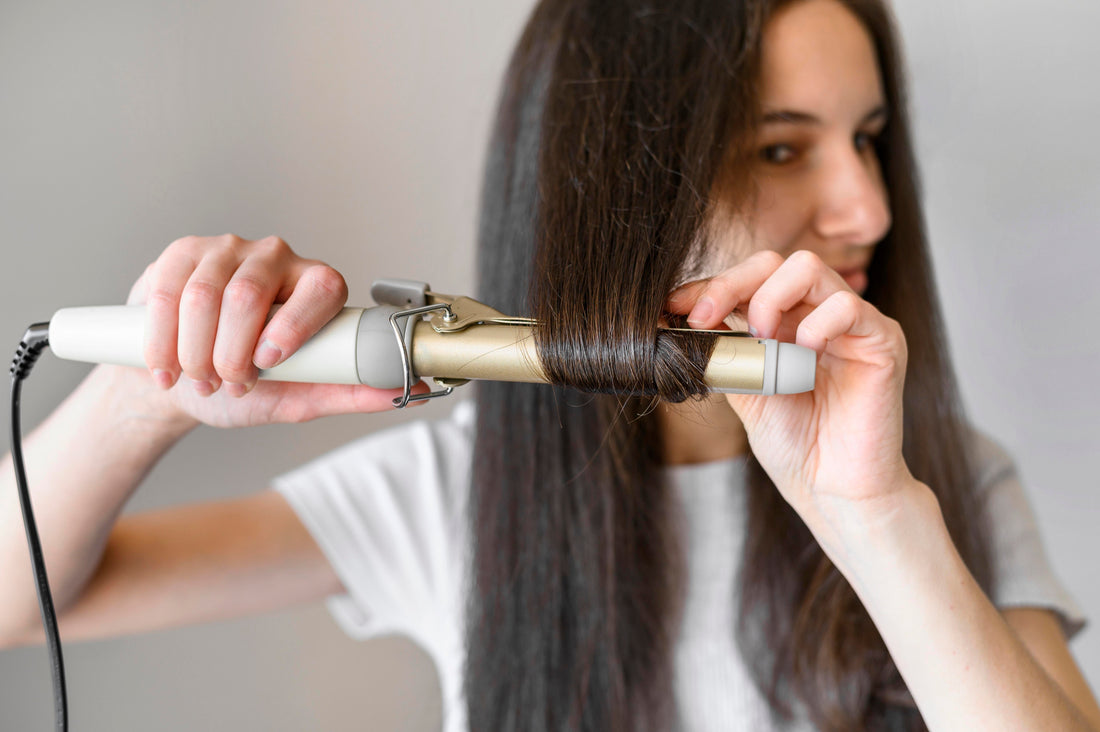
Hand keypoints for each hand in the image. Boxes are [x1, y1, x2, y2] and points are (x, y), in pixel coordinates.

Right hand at [120, 234, 419, 427]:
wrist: (183, 382)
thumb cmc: (246, 388)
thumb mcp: (299, 398)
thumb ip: (348, 392)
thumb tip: (409, 390)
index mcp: (317, 286)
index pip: (321, 288)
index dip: (293, 326)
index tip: (267, 362)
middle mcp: (278, 258)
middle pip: (249, 295)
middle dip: (230, 353)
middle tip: (227, 384)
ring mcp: (228, 250)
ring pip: (203, 296)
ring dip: (194, 352)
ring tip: (199, 379)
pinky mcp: (182, 253)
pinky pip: (166, 291)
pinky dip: (162, 340)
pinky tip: (166, 368)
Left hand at [667, 250, 918, 543]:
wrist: (830, 489)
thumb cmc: (794, 444)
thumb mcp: (744, 391)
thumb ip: (724, 352)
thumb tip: (679, 321)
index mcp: (784, 323)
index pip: (747, 281)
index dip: (709, 287)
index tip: (672, 307)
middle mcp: (817, 314)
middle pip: (774, 262)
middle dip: (730, 283)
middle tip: (704, 318)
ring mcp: (852, 324)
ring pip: (807, 268)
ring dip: (769, 299)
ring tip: (762, 340)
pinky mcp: (882, 340)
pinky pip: (848, 306)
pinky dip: (817, 324)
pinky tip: (804, 355)